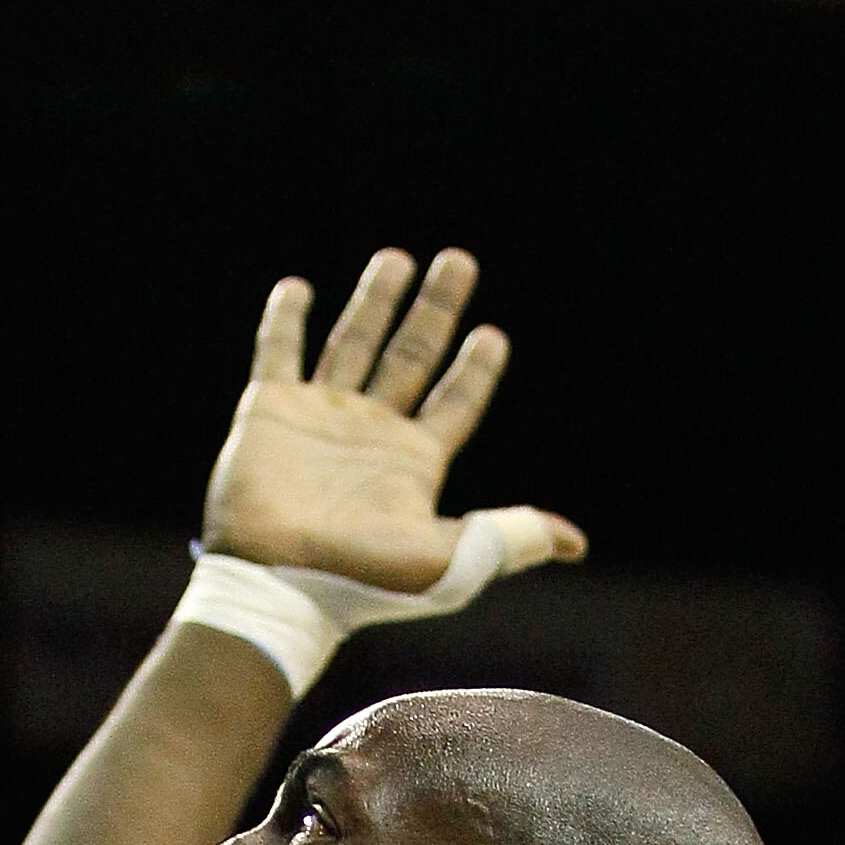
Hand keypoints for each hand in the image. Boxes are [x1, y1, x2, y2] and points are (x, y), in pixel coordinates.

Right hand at [199, 248, 583, 596]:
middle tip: (460, 261)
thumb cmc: (362, 582)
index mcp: (414, 462)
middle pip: (412, 355)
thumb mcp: (451, 562)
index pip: (456, 403)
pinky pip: (279, 352)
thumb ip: (511, 537)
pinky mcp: (269, 411)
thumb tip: (575, 542)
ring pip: (355, 343)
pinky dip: (285, 320)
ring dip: (376, 302)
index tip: (493, 336)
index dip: (477, 371)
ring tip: (397, 259)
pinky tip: (298, 288)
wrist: (277, 586)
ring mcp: (320, 418)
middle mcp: (371, 433)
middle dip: (437, 310)